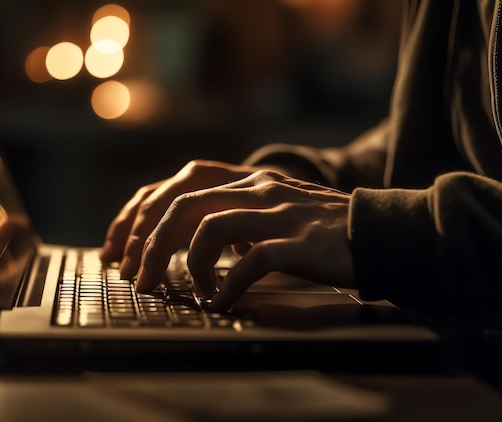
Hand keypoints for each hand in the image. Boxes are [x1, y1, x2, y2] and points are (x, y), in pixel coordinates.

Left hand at [102, 161, 353, 311]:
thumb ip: (235, 216)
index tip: (123, 251)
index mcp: (246, 180)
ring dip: (186, 264)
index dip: (140, 219)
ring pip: (209, 228)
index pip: (176, 189)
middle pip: (182, 205)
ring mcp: (278, 212)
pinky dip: (229, 285)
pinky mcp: (299, 240)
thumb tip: (191, 244)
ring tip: (185, 290)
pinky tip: (223, 302)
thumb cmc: (319, 228)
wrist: (377, 230)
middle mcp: (257, 188)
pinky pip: (253, 262)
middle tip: (137, 278)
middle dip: (150, 244)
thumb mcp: (271, 210)